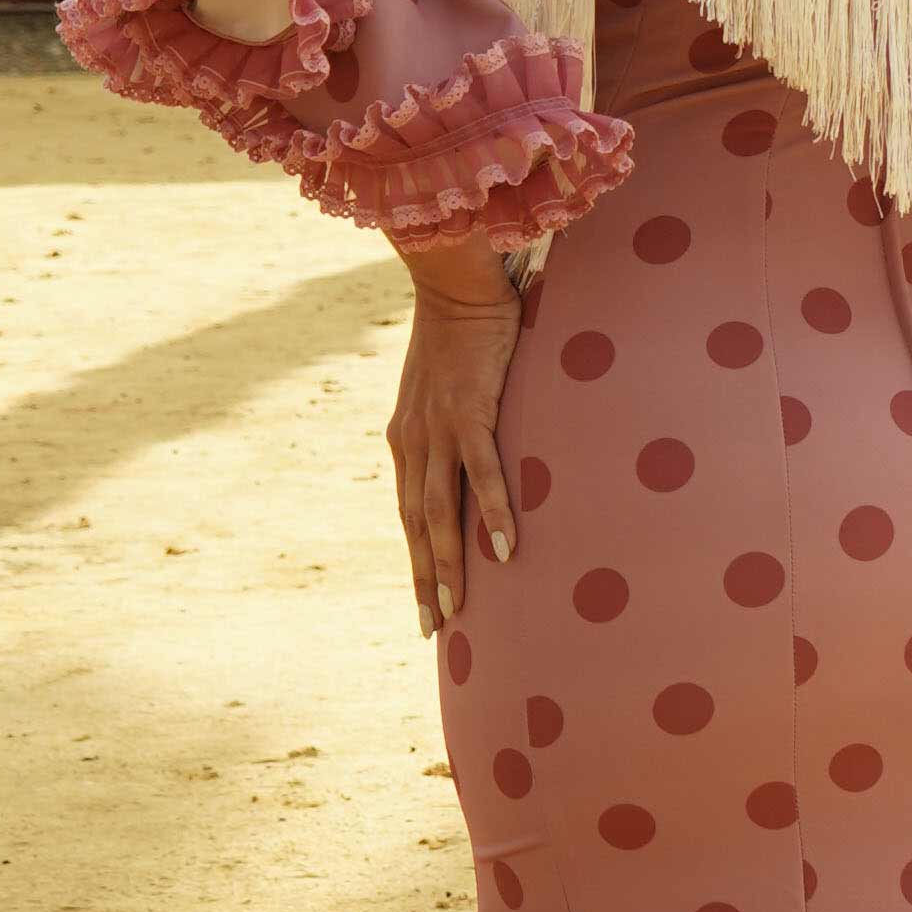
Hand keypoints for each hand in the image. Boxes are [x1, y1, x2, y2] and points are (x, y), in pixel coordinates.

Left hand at [386, 236, 520, 635]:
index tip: (425, 603)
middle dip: (424, 578)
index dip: (415, 560)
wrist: (456, 283)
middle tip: (435, 628)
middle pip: (418, 524)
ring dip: (450, 561)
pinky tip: (505, 546)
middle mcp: (414, 441)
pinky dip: (493, 510)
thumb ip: (450, 425)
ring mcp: (440, 429)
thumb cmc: (458, 334)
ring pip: (442, 510)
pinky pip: (482, 471)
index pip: (409, 512)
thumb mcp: (442, 389)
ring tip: (461, 607)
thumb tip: (469, 455)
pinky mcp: (471, 411)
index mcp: (406, 439)